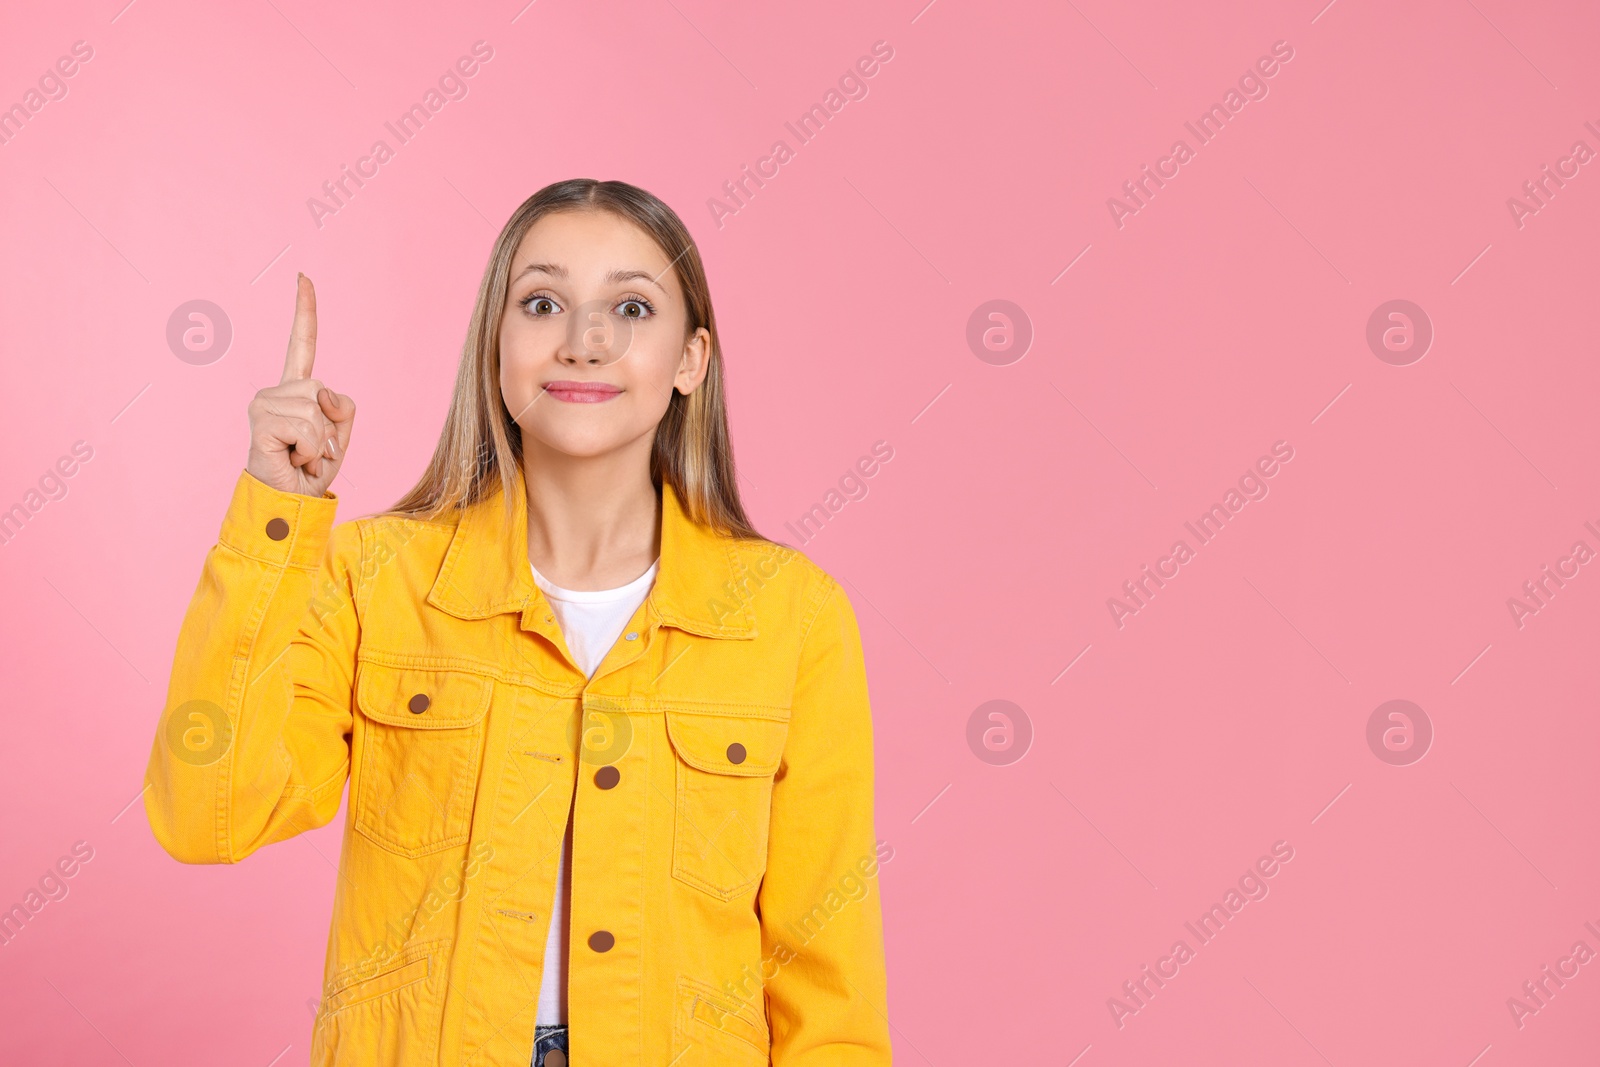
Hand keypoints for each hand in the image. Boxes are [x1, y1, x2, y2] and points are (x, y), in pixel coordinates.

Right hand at [245, 273, 356, 496]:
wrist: (288, 504)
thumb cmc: (310, 471)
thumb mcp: (339, 435)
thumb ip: (341, 406)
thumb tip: (321, 393)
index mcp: (295, 391)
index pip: (301, 344)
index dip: (304, 312)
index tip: (303, 277)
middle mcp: (275, 392)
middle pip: (324, 390)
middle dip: (331, 427)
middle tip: (312, 450)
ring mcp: (263, 404)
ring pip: (317, 410)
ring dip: (321, 442)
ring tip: (302, 457)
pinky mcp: (260, 420)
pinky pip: (309, 428)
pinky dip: (312, 450)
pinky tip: (294, 460)